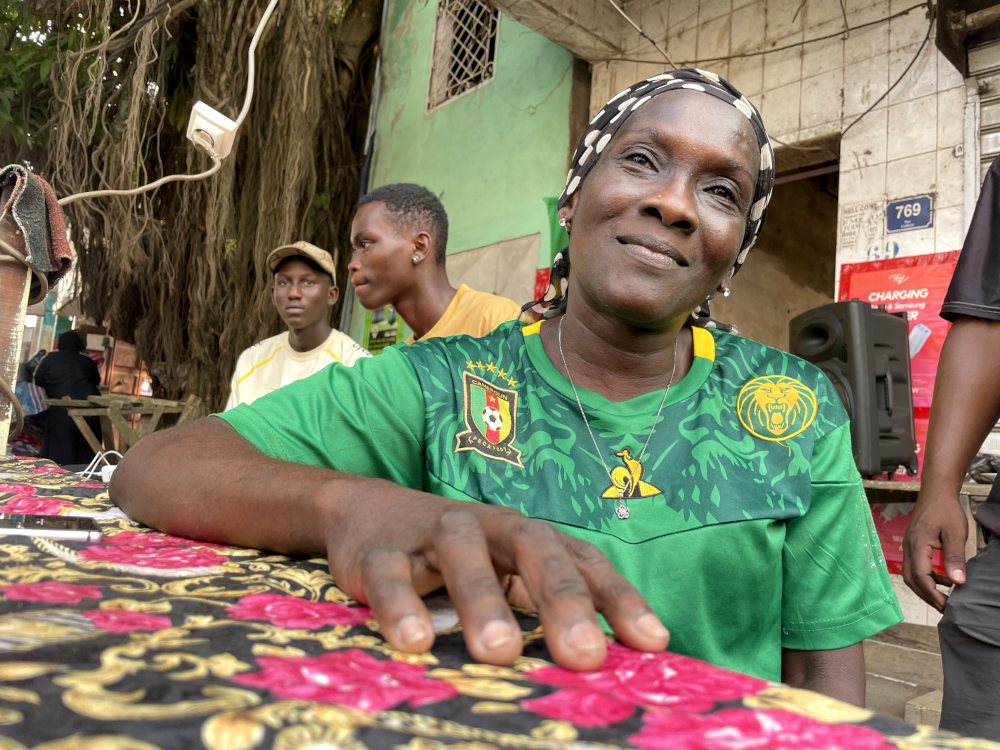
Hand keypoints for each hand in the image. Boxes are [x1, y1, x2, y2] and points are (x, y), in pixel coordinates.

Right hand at [323, 488, 669, 669]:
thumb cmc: (458, 558)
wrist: (368, 513)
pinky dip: (401, 605)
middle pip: (534, 548)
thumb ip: (544, 612)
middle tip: (584, 655)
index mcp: (528, 536)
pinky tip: (415, 641)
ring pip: (462, 554)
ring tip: (499, 651)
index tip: (652, 642)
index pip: (581, 560)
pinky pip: (389, 576)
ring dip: (483, 600)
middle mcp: (489, 528)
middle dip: (561, 599)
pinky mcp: (379, 554)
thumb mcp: (506, 577)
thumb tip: (601, 671)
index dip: (617, 597)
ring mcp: (433, 536)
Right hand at [902, 490, 967, 610]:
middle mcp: (908, 548)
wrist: (936, 492)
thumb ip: (954, 558)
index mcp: (917, 545)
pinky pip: (915, 566)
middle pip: (911, 579)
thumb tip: (958, 582)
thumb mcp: (955, 534)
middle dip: (927, 595)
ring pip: (911, 574)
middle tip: (944, 607)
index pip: (920, 576)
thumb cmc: (945, 510)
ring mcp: (908, 546)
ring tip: (944, 596)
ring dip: (926, 588)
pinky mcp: (912, 545)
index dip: (932, 594)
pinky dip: (927, 577)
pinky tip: (943, 578)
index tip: (946, 605)